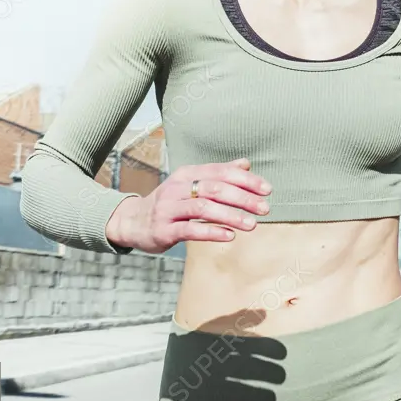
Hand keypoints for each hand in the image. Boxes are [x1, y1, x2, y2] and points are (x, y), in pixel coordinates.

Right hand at [106, 158, 270, 254]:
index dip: (246, 180)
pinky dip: (212, 232)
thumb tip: (246, 164)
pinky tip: (230, 235)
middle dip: (243, 198)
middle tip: (264, 208)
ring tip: (252, 224)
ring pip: (204, 208)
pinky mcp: (164, 229)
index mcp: (187, 174)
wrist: (133, 222)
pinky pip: (190, 229)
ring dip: (231, 215)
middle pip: (215, 188)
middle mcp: (177, 188)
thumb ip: (217, 174)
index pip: (220, 172)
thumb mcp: (190, 184)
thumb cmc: (169, 203)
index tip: (267, 190)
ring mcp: (169, 209)